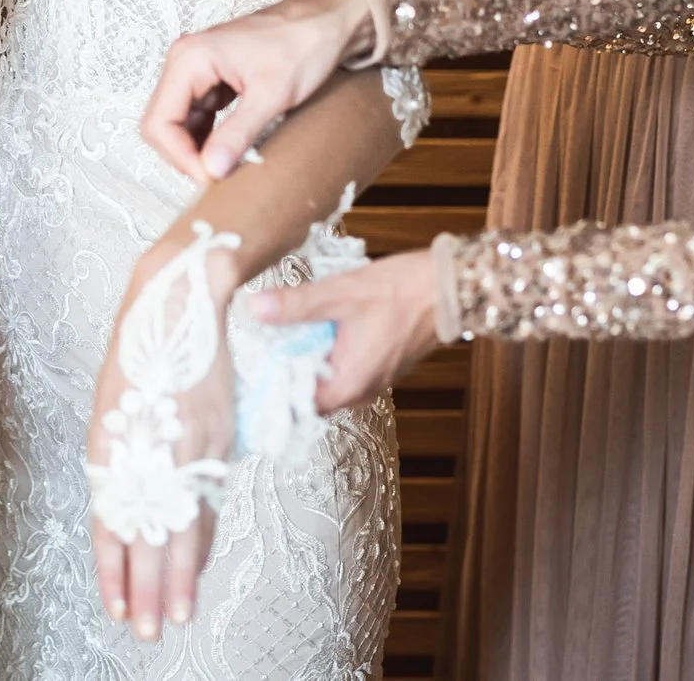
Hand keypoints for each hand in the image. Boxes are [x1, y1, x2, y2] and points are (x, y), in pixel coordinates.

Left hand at [89, 234, 241, 638]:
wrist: (177, 305)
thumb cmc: (138, 359)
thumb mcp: (112, 411)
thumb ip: (118, 464)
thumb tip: (126, 516)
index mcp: (110, 447)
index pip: (110, 526)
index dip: (113, 572)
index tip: (115, 609)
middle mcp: (147, 454)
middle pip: (147, 538)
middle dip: (146, 591)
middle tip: (146, 632)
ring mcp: (185, 448)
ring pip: (182, 528)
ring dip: (178, 578)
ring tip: (175, 617)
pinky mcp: (215, 439)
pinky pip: (207, 501)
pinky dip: (202, 538)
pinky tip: (197, 567)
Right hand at [139, 0, 376, 180]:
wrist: (329, 22)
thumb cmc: (303, 46)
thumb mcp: (271, 95)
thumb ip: (237, 134)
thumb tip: (210, 171)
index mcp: (190, 59)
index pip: (159, 122)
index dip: (179, 157)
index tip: (210, 177)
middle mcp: (185, 60)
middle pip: (162, 122)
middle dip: (185, 154)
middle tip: (219, 175)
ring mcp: (197, 68)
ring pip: (178, 121)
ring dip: (197, 147)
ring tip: (229, 163)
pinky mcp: (212, 76)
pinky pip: (197, 114)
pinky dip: (209, 135)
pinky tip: (232, 147)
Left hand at [250, 248, 443, 412]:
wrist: (448, 287)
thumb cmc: (399, 292)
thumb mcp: (339, 294)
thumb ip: (295, 305)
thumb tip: (253, 308)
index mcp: (347, 384)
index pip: (295, 407)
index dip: (269, 393)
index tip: (245, 376)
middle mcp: (360, 391)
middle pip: (308, 397)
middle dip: (283, 376)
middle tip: (254, 351)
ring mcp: (372, 380)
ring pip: (326, 382)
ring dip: (304, 364)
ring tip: (277, 339)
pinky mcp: (379, 365)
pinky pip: (342, 370)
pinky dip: (324, 357)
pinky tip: (311, 332)